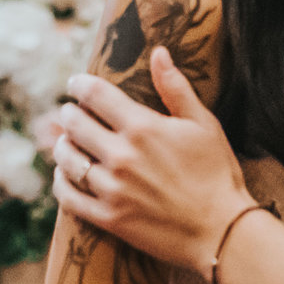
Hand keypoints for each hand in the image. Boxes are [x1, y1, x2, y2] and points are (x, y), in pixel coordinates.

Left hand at [51, 47, 253, 273]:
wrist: (223, 232)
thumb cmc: (217, 174)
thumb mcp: (204, 124)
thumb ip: (176, 88)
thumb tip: (159, 52)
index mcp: (143, 128)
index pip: (96, 95)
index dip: (79, 85)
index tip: (75, 83)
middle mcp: (121, 156)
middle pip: (75, 124)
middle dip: (69, 114)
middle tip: (70, 113)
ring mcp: (112, 189)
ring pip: (67, 159)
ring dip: (62, 146)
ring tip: (66, 143)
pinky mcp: (109, 219)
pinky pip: (68, 197)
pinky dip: (61, 183)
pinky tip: (64, 176)